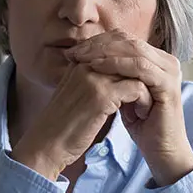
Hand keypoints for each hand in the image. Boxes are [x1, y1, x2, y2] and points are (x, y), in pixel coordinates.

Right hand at [11, 62, 152, 180]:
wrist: (45, 145)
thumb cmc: (61, 125)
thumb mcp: (76, 95)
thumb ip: (92, 81)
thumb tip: (116, 78)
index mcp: (79, 62)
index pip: (114, 46)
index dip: (131, 63)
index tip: (138, 82)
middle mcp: (85, 65)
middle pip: (127, 54)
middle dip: (141, 73)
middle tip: (147, 92)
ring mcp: (93, 78)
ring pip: (135, 70)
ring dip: (146, 88)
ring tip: (145, 106)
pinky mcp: (102, 95)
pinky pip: (137, 88)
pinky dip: (143, 101)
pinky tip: (140, 115)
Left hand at [64, 30, 192, 185]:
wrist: (161, 150)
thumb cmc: (141, 124)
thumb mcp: (123, 92)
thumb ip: (115, 73)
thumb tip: (88, 58)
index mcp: (157, 60)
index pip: (126, 40)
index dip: (99, 42)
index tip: (74, 50)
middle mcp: (167, 61)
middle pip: (129, 41)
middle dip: (99, 45)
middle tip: (75, 52)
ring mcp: (170, 71)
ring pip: (134, 50)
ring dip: (105, 52)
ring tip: (83, 58)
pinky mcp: (168, 84)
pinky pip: (140, 67)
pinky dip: (117, 64)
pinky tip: (97, 67)